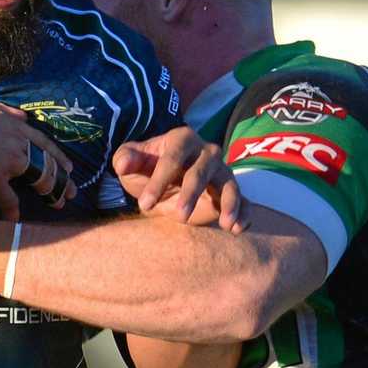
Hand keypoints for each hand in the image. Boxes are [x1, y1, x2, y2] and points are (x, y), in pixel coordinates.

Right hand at [0, 98, 75, 220]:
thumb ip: (3, 110)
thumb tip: (22, 115)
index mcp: (13, 126)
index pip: (43, 142)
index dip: (58, 155)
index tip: (69, 167)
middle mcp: (16, 144)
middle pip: (48, 163)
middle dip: (63, 179)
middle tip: (73, 192)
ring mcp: (8, 162)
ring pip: (38, 180)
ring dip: (50, 193)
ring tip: (58, 205)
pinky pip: (8, 200)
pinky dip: (12, 211)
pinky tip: (14, 219)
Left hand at [112, 126, 245, 232]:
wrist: (163, 186)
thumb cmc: (145, 170)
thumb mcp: (130, 165)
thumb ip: (125, 160)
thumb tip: (123, 164)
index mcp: (182, 139)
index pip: (171, 159)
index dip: (158, 181)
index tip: (144, 204)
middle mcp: (207, 152)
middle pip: (200, 173)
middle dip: (190, 194)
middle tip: (179, 216)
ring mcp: (223, 171)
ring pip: (229, 185)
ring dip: (228, 204)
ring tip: (225, 223)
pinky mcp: (232, 191)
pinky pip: (245, 201)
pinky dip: (244, 214)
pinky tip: (238, 229)